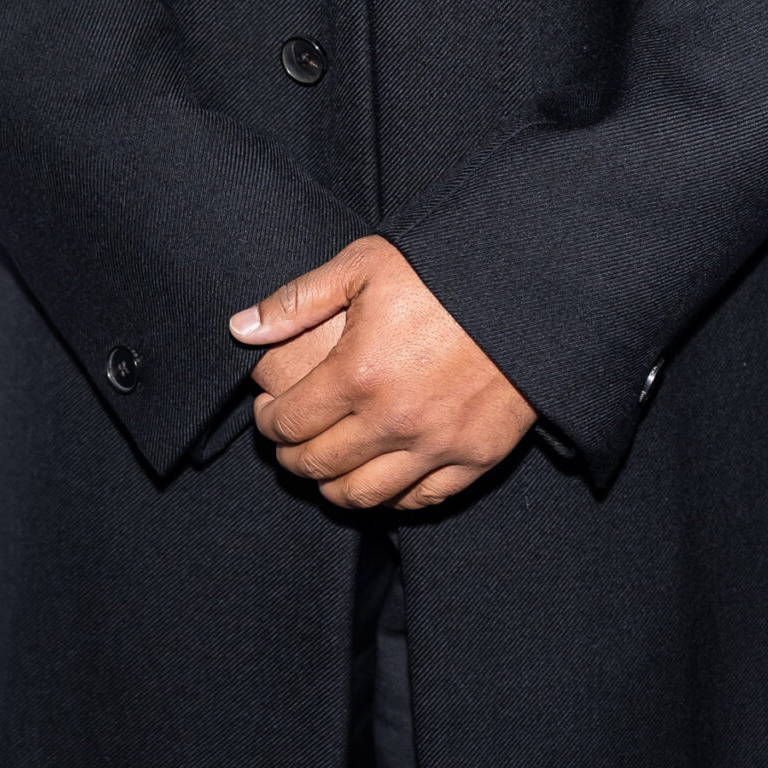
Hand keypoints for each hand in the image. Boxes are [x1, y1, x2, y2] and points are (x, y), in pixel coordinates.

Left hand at [229, 235, 534, 510]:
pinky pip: (420, 501)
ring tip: (327, 467)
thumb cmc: (442, 269)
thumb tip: (241, 328)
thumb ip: (299, 301)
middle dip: (292, 457)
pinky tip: (381, 478)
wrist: (526, 284)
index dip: (269, 423)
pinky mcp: (475, 458)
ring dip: (333, 487)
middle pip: (319, 465)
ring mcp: (436, 446)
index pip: (290, 423)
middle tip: (290, 443)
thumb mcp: (364, 265)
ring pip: (364, 496)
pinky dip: (392, 499)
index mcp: (357, 374)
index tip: (268, 413)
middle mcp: (392, 421)